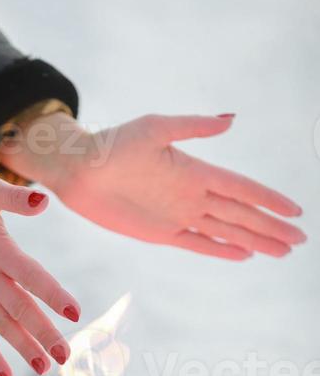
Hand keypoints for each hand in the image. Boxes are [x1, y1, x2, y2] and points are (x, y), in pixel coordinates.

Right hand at [0, 171, 79, 375]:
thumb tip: (44, 201)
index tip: (75, 313)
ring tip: (44, 368)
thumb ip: (14, 197)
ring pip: (1, 325)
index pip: (31, 275)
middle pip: (19, 309)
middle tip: (66, 356)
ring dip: (23, 348)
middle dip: (44, 334)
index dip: (53, 294)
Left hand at [2, 113, 305, 259]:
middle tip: (300, 240)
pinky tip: (243, 255)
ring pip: (225, 232)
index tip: (296, 211)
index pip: (242, 189)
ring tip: (281, 251)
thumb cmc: (113, 143)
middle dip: (271, 227)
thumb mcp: (154, 128)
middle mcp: (192, 194)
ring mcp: (177, 215)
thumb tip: (231, 120)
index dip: (269, 200)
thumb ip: (193, 127)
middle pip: (241, 215)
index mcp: (195, 170)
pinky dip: (220, 251)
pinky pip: (197, 244)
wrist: (79, 171)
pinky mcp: (159, 233)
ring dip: (254, 241)